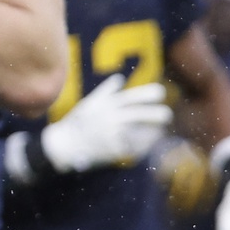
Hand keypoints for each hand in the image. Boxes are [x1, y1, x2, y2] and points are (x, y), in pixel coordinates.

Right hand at [40, 74, 173, 171]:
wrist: (63, 146)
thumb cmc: (77, 123)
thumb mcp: (88, 103)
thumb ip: (106, 90)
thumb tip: (120, 78)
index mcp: (106, 104)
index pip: (131, 96)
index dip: (148, 94)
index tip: (161, 93)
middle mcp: (110, 118)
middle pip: (139, 114)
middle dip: (156, 114)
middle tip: (167, 115)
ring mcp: (112, 134)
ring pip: (140, 132)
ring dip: (153, 132)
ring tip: (160, 131)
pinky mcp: (113, 151)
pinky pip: (134, 148)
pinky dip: (143, 147)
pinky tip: (149, 146)